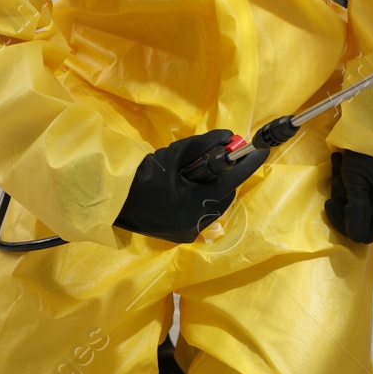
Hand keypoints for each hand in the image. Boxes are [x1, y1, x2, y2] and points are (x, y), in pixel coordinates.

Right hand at [114, 130, 269, 243]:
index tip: (261, 150)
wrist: (112, 200)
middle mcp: (193, 224)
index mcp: (191, 205)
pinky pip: (202, 215)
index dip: (246, 164)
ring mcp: (187, 233)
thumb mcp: (173, 155)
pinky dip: (201, 200)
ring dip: (213, 189)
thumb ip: (203, 145)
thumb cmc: (140, 175)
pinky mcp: (180, 236)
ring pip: (214, 207)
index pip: (229, 182)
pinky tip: (188, 190)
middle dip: (223, 177)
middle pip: (223, 196)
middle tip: (215, 161)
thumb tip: (227, 137)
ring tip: (194, 176)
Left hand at [325, 150, 372, 243]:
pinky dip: (349, 184)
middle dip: (342, 203)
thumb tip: (355, 236)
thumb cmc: (365, 155)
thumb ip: (356, 210)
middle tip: (337, 182)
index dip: (343, 223)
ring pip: (358, 205)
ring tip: (340, 170)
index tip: (332, 202)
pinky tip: (344, 166)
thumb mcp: (355, 181)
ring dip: (344, 190)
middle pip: (358, 219)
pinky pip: (362, 194)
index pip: (361, 235)